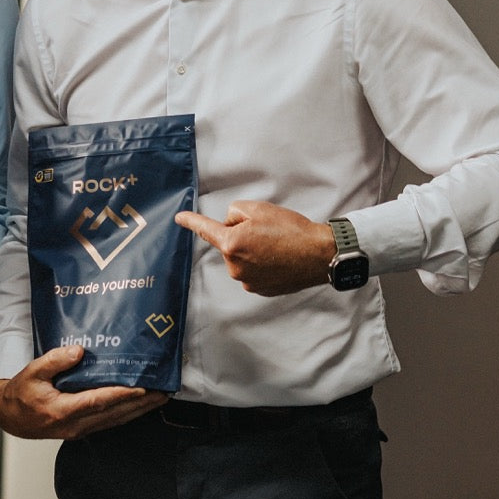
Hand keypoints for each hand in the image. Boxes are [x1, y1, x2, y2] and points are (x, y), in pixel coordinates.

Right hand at [0, 346, 166, 439]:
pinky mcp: (83, 429)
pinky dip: (128, 414)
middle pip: (114, 414)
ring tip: (160, 398)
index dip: (121, 395)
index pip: (98, 402)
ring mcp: (80, 429)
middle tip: (163, 391)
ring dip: (140, 410)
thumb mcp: (32, 372)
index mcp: (62, 410)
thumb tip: (78, 350)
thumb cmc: (21, 394)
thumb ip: (54, 360)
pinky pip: (110, 422)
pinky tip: (141, 406)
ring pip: (116, 420)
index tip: (142, 388)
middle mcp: (75, 424)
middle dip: (141, 403)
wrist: (11, 418)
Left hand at [175, 200, 335, 295]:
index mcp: (231, 244)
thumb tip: (230, 224)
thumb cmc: (291, 230)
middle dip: (243, 234)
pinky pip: (253, 269)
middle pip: (230, 242)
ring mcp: (247, 281)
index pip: (206, 230)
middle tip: (268, 231)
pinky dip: (262, 263)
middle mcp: (235, 266)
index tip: (179, 218)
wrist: (319, 255)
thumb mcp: (259, 209)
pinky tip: (279, 258)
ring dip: (253, 249)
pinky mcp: (260, 290)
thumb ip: (235, 212)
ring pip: (242, 256)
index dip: (191, 221)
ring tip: (277, 245)